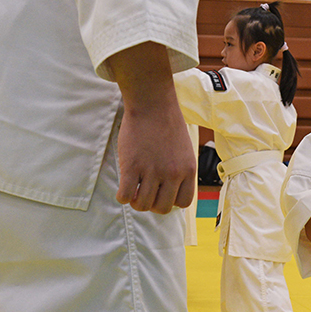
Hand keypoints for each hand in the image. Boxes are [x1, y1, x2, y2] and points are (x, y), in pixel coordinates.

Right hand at [116, 99, 196, 213]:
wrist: (152, 103)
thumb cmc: (166, 123)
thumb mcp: (184, 150)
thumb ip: (180, 170)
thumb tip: (169, 190)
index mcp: (188, 170)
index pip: (183, 203)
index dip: (171, 201)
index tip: (161, 193)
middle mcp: (172, 174)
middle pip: (163, 208)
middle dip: (152, 204)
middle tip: (144, 192)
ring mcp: (152, 171)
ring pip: (143, 205)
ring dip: (136, 202)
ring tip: (133, 189)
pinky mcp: (132, 167)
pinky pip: (125, 196)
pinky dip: (122, 196)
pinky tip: (123, 187)